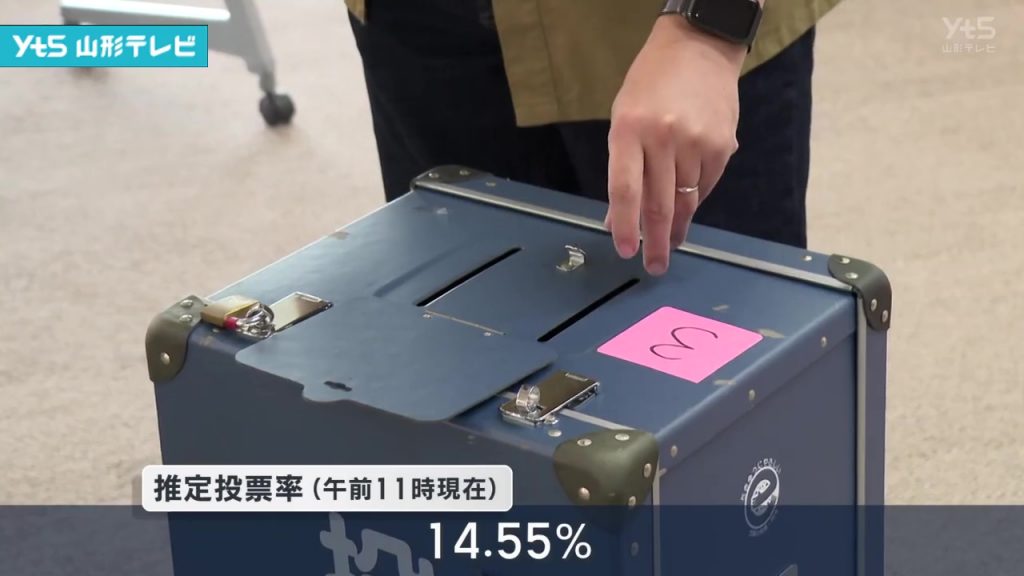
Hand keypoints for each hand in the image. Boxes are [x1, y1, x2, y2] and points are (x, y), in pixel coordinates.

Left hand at [605, 15, 746, 275]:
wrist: (698, 49)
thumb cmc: (650, 87)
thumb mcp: (623, 119)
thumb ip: (621, 168)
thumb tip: (616, 218)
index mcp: (629, 130)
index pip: (625, 190)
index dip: (625, 226)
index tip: (625, 251)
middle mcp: (663, 137)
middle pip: (658, 204)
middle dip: (655, 242)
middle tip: (654, 266)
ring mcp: (696, 142)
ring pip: (685, 200)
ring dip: (676, 227)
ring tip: (671, 244)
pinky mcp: (722, 146)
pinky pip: (706, 186)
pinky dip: (695, 201)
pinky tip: (688, 208)